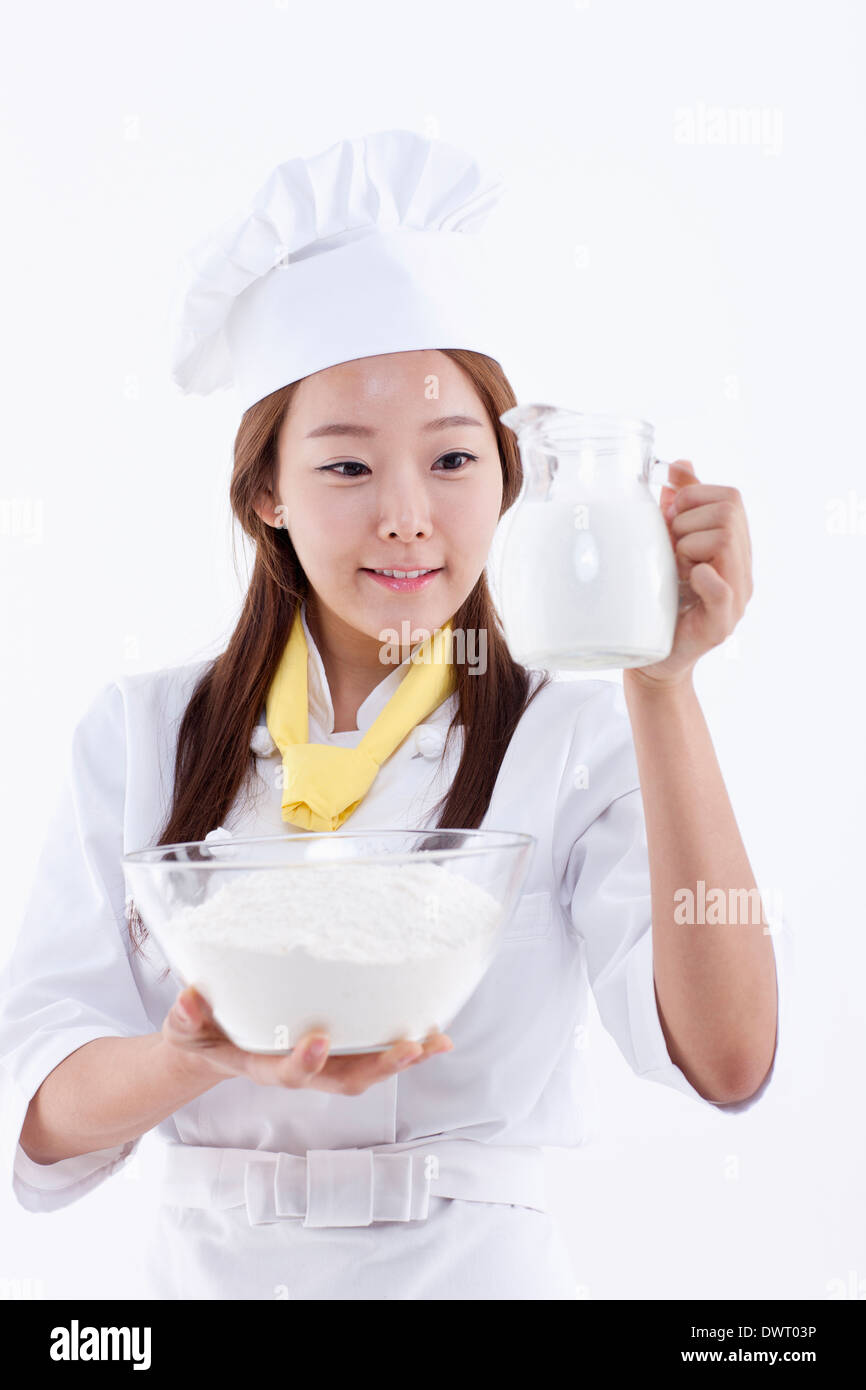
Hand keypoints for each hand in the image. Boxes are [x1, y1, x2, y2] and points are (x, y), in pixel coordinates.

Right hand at [162, 985, 452, 1093]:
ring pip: (369, 1068)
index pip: (286, 1073)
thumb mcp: (186, 1028)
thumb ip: (186, 1016)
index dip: (303, 1062)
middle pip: (345, 1080)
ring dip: (404, 1058)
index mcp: (262, 1065)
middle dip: (378, 1068)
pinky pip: (377, 1048)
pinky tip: (436, 1031)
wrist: (215, 1041)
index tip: (318, 1039)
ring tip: (436, 1042)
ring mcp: (325, 1061)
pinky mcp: (341, 1046)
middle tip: (408, 1049)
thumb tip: (190, 998)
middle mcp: (301, 1069)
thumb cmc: (203, 1032)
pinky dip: (408, 1044)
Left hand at [628, 459, 753, 688]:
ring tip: (675, 568)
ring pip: (726, 541)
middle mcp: (742, 570)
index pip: (730, 497)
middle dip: (688, 521)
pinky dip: (705, 576)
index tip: (670, 520)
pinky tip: (690, 578)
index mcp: (733, 547)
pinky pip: (723, 588)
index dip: (694, 498)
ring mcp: (737, 597)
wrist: (652, 658)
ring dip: (689, 546)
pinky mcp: (721, 624)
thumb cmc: (660, 600)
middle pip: (729, 514)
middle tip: (669, 548)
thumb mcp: (667, 546)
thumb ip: (680, 506)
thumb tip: (680, 465)